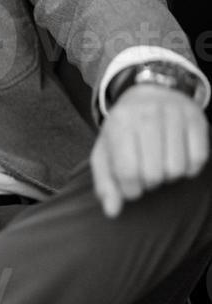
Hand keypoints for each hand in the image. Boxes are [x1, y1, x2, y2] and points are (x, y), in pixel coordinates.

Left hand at [91, 84, 208, 217]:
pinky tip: (179, 158)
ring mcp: (174, 113)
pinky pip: (199, 159)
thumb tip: (112, 211)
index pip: (127, 171)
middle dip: (150, 182)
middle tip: (147, 174)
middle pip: (153, 173)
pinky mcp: (197, 118)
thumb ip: (105, 182)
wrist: (151, 92)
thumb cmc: (126, 129)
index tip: (131, 187)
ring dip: (169, 176)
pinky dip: (189, 167)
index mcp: (120, 122)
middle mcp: (147, 114)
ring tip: (161, 164)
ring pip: (177, 169)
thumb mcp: (107, 150)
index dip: (130, 189)